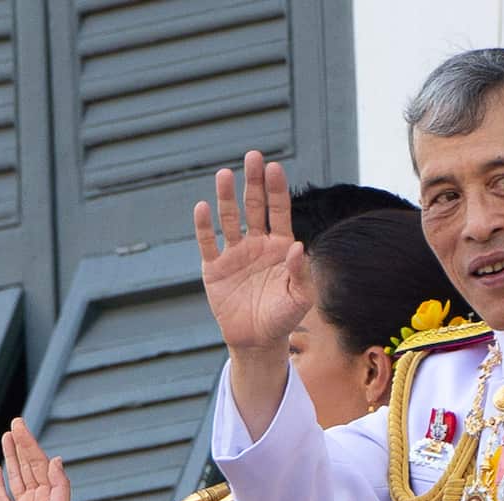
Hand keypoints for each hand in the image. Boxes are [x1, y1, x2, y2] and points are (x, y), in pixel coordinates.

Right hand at [0, 418, 71, 500]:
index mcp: (51, 495)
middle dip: (21, 445)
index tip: (20, 426)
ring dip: (11, 458)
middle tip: (15, 423)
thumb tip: (56, 459)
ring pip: (16, 478)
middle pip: (28, 466)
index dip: (29, 444)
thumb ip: (59, 486)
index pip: (39, 463)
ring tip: (6, 439)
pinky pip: (3, 499)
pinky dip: (0, 484)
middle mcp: (38, 499)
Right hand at [194, 151, 311, 357]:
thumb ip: (301, 272)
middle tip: (253, 156)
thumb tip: (298, 246)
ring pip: (229, 218)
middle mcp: (257, 244)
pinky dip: (203, 226)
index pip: (278, 211)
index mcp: (280, 247)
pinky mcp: (214, 268)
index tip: (274, 167)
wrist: (257, 341)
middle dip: (254, 182)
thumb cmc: (283, 318)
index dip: (276, 190)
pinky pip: (207, 243)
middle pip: (254, 206)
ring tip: (225, 174)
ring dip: (227, 197)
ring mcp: (234, 254)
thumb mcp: (300, 298)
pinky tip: (202, 207)